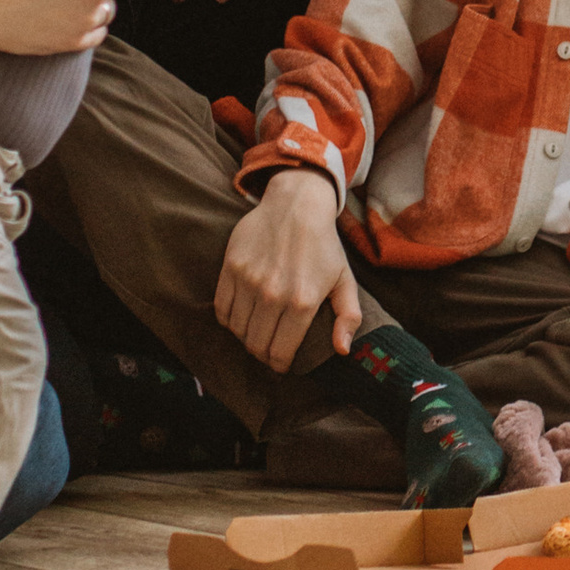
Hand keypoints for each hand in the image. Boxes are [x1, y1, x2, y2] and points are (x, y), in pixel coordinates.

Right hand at [215, 168, 365, 371]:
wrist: (297, 205)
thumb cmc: (324, 246)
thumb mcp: (345, 280)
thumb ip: (348, 316)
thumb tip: (342, 350)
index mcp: (303, 302)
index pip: (280, 352)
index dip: (280, 364)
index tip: (282, 364)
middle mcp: (273, 295)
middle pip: (256, 345)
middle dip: (263, 354)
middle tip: (269, 349)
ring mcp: (249, 281)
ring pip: (237, 330)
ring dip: (245, 337)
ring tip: (256, 332)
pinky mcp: (231, 268)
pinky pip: (221, 309)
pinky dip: (229, 320)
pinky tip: (241, 317)